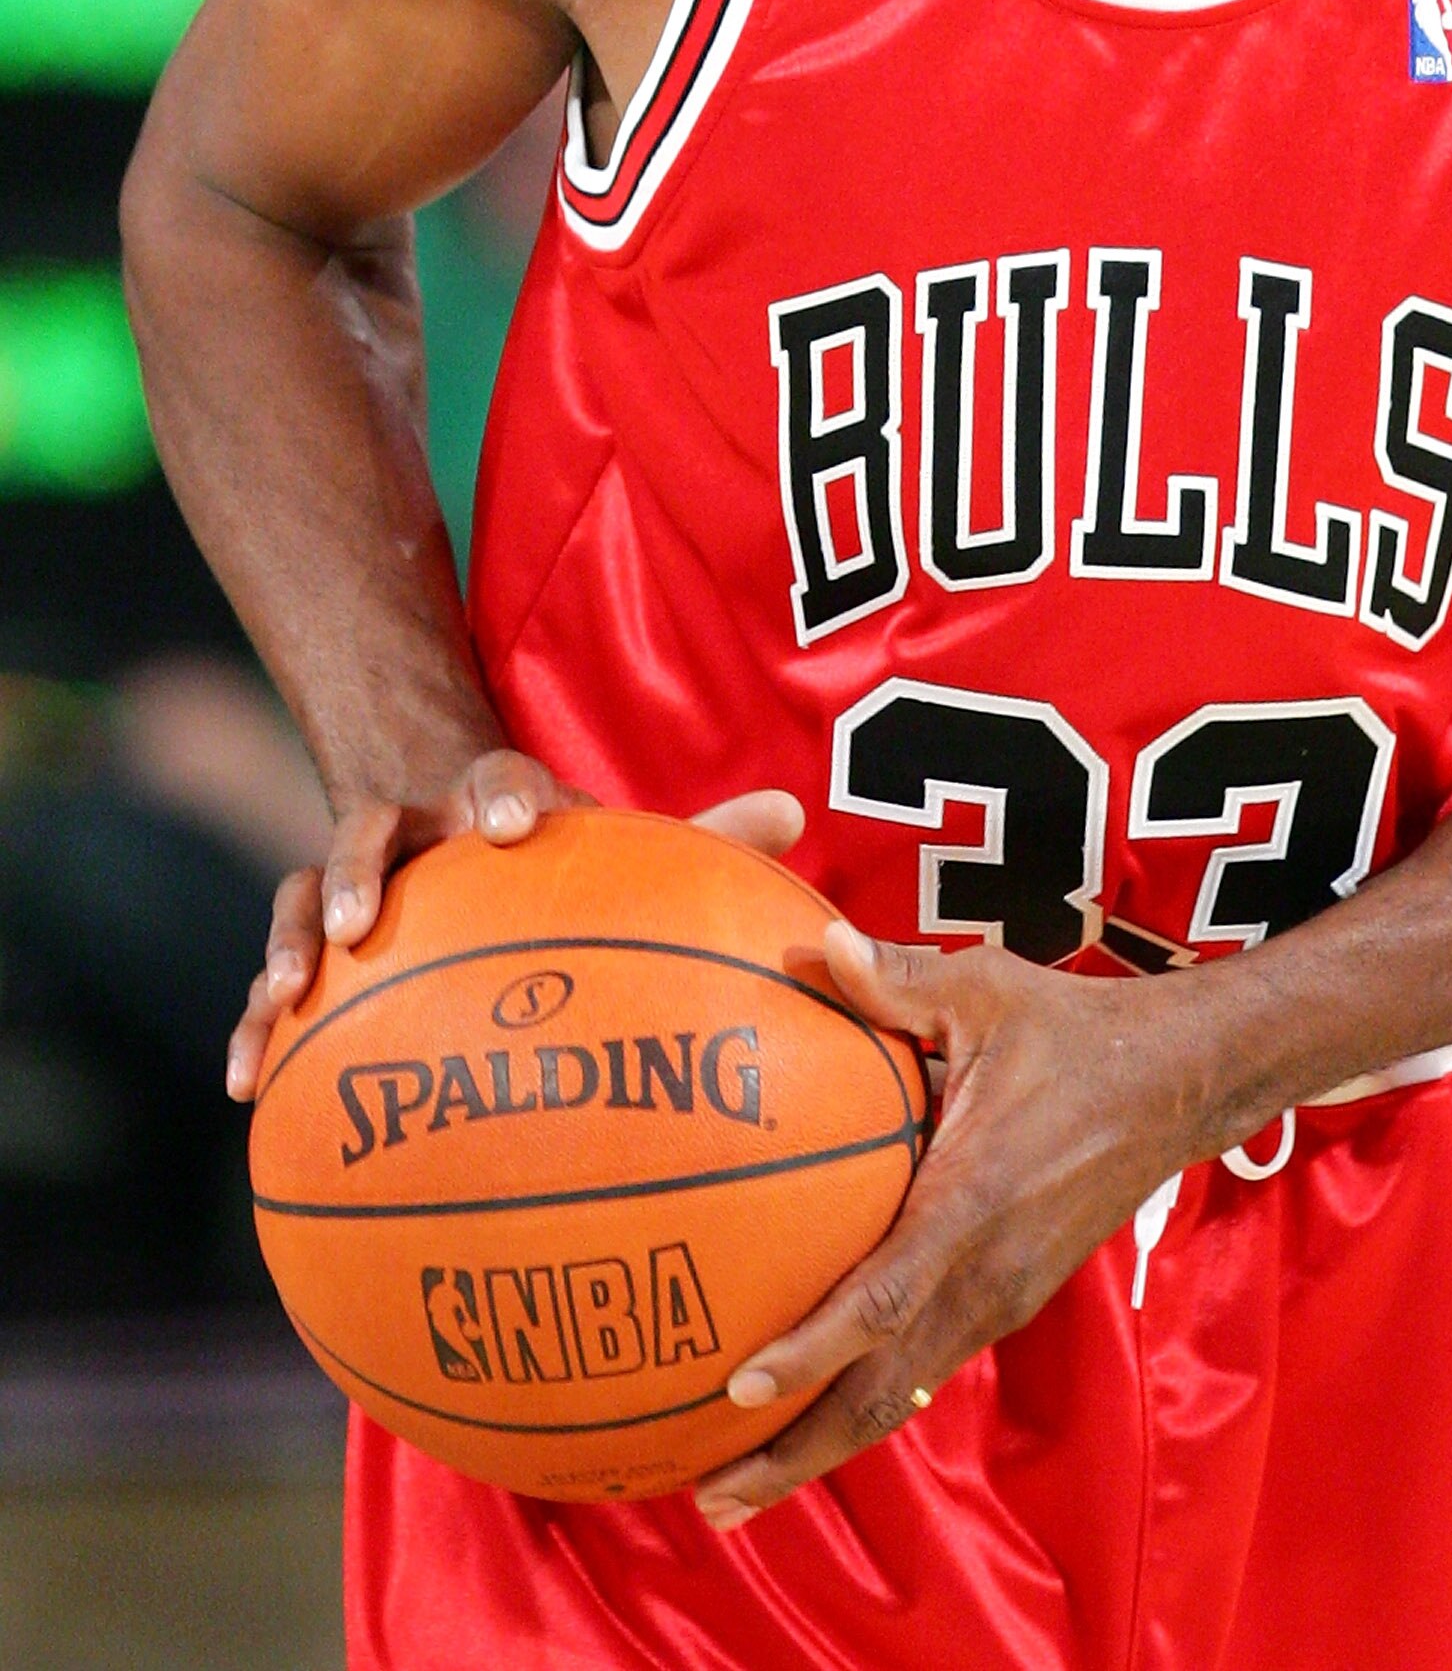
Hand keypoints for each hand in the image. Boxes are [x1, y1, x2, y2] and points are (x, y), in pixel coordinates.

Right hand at [224, 774, 806, 1099]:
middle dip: (362, 866)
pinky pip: (271, 982)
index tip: (512, 822)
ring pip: (300, 893)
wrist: (460, 836)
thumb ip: (701, 837)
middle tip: (364, 916)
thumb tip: (798, 813)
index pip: (496, 775)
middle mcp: (415, 833)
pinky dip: (255, 1026)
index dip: (501, 792)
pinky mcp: (317, 950)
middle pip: (371, 827)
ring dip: (291, 938)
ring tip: (286, 994)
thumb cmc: (563, 860)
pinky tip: (243, 1085)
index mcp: (494, 801)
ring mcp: (355, 888)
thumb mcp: (621, 848)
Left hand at [692, 925, 1205, 1530]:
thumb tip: (812, 945)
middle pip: (881, 1393)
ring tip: (735, 1484)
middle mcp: (987, 1271)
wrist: (1178, 1084)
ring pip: (901, 1395)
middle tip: (706, 1498)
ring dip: (822, 1444)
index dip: (808, 1353)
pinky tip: (807, 1408)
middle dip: (794, 1454)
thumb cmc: (1072, 1029)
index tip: (736, 1389)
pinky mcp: (1008, 1297)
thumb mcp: (985, 989)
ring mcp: (1001, 1295)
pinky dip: (862, 1401)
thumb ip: (895, 979)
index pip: (880, 1299)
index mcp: (972, 1201)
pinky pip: (924, 1366)